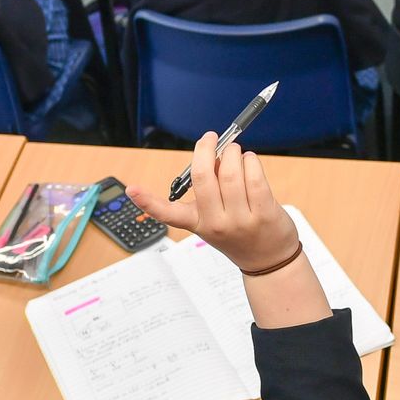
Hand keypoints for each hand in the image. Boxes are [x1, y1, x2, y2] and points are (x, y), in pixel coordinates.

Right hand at [129, 135, 299, 273]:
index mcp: (197, 223)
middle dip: (206, 148)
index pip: (167, 214)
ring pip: (231, 172)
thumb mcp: (214, 219)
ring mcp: (241, 219)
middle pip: (203, 177)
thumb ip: (209, 190)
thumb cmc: (239, 234)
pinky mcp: (264, 213)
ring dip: (232, 152)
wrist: (268, 261)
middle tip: (211, 138)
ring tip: (234, 152)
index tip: (132, 190)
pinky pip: (254, 176)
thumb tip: (213, 155)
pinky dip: (250, 160)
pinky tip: (249, 161)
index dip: (146, 201)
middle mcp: (216, 223)